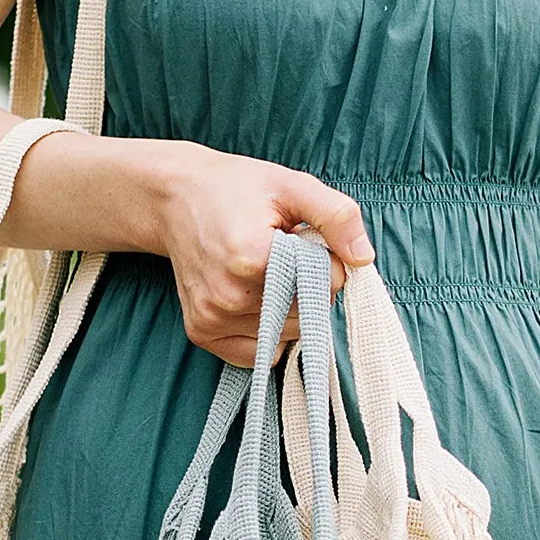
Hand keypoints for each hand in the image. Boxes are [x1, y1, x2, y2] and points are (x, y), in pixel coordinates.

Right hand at [150, 144, 373, 365]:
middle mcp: (229, 294)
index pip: (327, 284)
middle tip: (283, 255)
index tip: (303, 239)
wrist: (176, 198)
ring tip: (265, 272)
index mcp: (252, 257)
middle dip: (309, 286)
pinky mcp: (202, 332)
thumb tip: (364, 258)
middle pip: (309, 314)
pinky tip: (255, 299)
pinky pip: (258, 353)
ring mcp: (213, 317)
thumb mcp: (292, 185)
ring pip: (287, 334)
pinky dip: (268, 332)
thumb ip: (336, 216)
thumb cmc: (237, 189)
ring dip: (290, 309)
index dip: (326, 261)